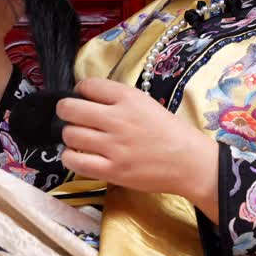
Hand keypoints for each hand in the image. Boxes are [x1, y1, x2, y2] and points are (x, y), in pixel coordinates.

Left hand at [58, 78, 220, 220]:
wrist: (189, 162)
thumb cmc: (169, 132)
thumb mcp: (146, 103)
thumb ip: (117, 99)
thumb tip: (86, 98)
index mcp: (128, 98)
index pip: (88, 85)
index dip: (81, 91)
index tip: (84, 98)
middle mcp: (118, 119)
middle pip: (70, 108)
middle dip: (66, 110)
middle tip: (72, 117)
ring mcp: (113, 146)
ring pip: (70, 134)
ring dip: (70, 135)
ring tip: (80, 138)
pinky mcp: (112, 170)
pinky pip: (74, 161)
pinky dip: (70, 156)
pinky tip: (79, 155)